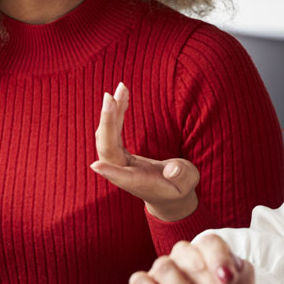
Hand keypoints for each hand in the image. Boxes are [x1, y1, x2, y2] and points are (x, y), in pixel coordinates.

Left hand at [91, 82, 199, 221]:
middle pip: (107, 149)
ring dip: (111, 112)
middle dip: (107, 123)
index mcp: (139, 182)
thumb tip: (172, 169)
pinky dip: (116, 114)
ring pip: (107, 137)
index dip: (110, 171)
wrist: (167, 194)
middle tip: (110, 97)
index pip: (122, 176)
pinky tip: (121, 97)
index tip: (95, 165)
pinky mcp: (118, 153)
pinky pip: (112, 131)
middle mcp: (123, 172)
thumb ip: (182, 176)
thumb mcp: (187, 182)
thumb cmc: (179, 187)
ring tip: (120, 89)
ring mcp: (118, 162)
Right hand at [130, 235, 268, 283]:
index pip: (210, 242)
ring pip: (164, 267)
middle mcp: (182, 257)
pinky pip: (141, 282)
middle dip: (205, 282)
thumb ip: (243, 277)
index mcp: (206, 251)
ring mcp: (161, 270)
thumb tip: (237, 267)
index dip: (219, 258)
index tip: (229, 280)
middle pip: (187, 254)